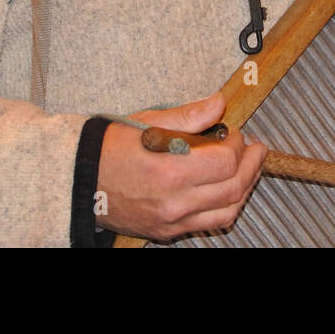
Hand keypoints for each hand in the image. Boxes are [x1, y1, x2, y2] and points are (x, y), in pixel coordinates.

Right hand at [96, 93, 266, 241]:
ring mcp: (172, 220)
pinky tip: (228, 190)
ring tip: (248, 169)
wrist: (79, 178)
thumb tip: (218, 103)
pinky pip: (209, 224)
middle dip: (251, 165)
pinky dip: (226, 207)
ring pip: (228, 211)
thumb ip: (188, 115)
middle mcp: (175, 201)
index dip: (239, 144)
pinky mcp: (167, 231)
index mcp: (170, 170)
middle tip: (255, 148)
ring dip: (245, 188)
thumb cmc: (110, 147)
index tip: (236, 132)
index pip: (226, 161)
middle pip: (233, 188)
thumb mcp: (148, 121)